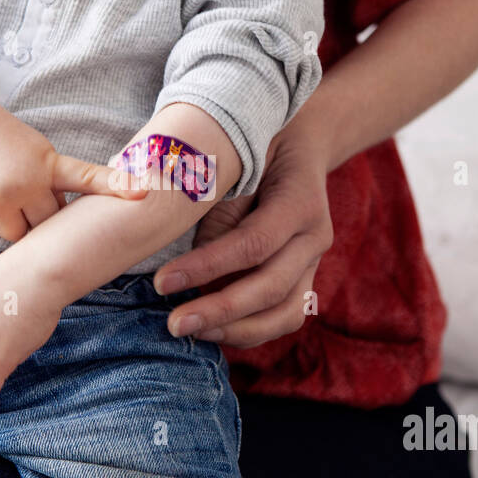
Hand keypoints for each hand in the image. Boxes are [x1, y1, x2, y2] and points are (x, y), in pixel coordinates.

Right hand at [0, 88, 145, 242]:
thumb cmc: (5, 140)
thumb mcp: (39, 151)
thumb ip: (56, 182)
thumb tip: (66, 222)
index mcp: (49, 165)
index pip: (88, 178)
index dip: (118, 186)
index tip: (144, 192)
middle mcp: (26, 183)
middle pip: (47, 225)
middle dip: (38, 215)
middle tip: (22, 192)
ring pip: (18, 237)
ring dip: (11, 223)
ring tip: (1, 194)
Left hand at [152, 121, 333, 347]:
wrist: (297, 145)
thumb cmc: (254, 150)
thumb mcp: (232, 164)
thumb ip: (213, 210)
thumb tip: (180, 262)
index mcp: (301, 201)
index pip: (254, 244)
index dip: (207, 267)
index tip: (161, 283)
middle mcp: (315, 236)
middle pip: (273, 287)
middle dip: (220, 311)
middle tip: (174, 323)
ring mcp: (314, 261)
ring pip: (287, 314)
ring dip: (237, 330)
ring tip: (192, 332)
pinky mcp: (305, 279)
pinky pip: (284, 317)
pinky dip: (249, 330)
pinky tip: (212, 330)